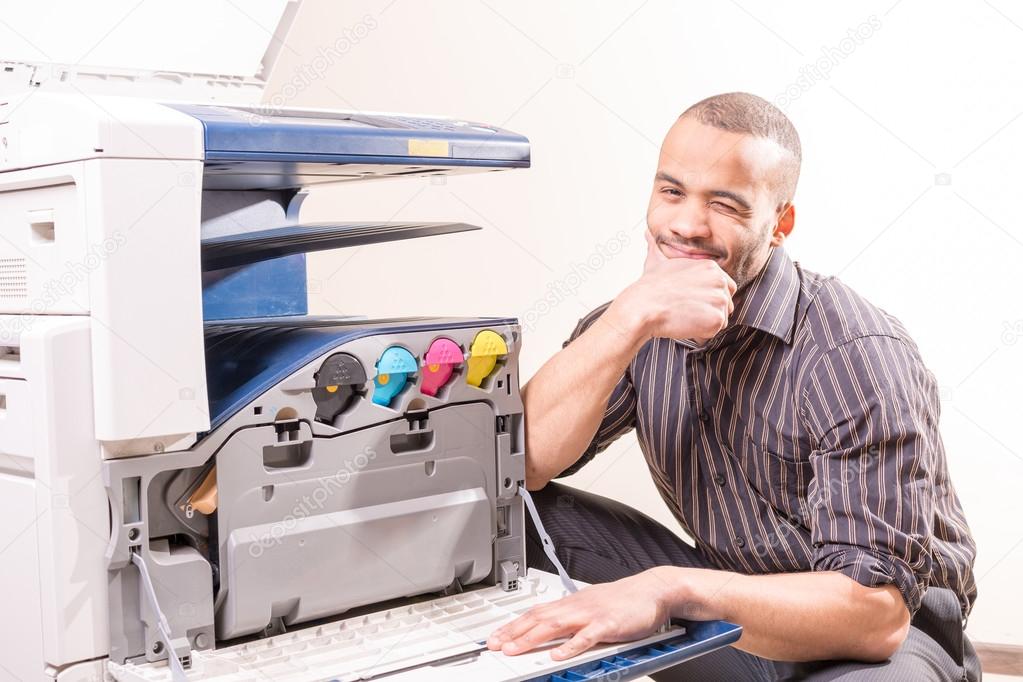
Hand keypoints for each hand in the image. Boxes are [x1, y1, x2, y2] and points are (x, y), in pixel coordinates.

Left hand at [486, 569, 670, 660]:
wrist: (653, 589)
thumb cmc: (625, 600)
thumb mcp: (592, 606)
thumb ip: (572, 619)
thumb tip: (552, 632)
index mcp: (572, 603)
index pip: (535, 612)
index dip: (513, 624)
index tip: (496, 635)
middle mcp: (577, 606)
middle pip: (538, 618)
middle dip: (513, 632)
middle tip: (494, 644)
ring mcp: (592, 615)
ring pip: (555, 626)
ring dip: (531, 638)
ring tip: (513, 650)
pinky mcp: (608, 625)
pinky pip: (586, 637)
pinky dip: (570, 646)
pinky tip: (557, 655)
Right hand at [608, 230, 736, 343]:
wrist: (643, 307)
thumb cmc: (648, 288)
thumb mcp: (655, 261)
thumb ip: (657, 247)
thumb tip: (647, 233)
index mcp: (711, 267)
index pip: (725, 287)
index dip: (709, 297)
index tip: (692, 301)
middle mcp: (720, 281)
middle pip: (725, 304)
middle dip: (708, 310)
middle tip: (685, 310)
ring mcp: (720, 300)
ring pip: (720, 319)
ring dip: (703, 323)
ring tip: (683, 316)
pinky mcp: (717, 319)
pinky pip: (714, 332)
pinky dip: (700, 334)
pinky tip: (684, 324)